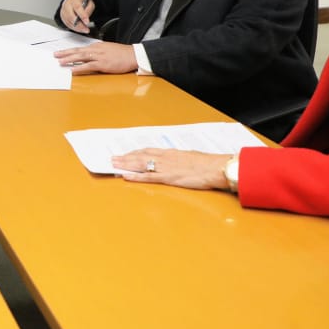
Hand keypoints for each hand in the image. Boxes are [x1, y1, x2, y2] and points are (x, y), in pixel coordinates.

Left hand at [54, 41, 136, 73]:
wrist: (133, 55)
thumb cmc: (122, 53)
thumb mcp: (108, 49)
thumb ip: (98, 52)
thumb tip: (90, 56)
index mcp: (97, 46)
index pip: (80, 48)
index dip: (70, 51)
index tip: (61, 52)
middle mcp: (96, 50)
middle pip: (77, 51)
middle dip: (65, 53)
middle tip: (55, 55)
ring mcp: (99, 56)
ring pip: (80, 57)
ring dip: (69, 59)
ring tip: (60, 62)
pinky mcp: (103, 64)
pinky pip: (88, 66)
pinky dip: (79, 68)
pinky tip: (72, 70)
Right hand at [60, 0, 94, 32]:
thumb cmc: (81, 1)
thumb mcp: (88, 2)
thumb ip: (89, 8)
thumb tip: (87, 17)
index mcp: (74, 0)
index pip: (77, 8)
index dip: (82, 15)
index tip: (87, 22)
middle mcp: (67, 6)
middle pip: (71, 16)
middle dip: (79, 24)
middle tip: (86, 29)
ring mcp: (64, 12)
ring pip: (69, 22)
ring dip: (78, 28)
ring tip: (85, 30)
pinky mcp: (63, 17)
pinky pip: (68, 24)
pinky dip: (75, 28)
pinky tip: (80, 29)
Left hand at [111, 148, 231, 189]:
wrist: (215, 168)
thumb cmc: (207, 163)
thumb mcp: (191, 157)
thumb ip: (180, 159)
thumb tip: (177, 160)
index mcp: (171, 152)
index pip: (148, 150)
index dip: (135, 152)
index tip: (126, 153)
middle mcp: (165, 158)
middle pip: (140, 156)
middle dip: (126, 157)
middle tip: (113, 158)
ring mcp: (165, 167)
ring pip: (140, 164)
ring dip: (126, 164)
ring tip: (114, 164)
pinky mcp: (168, 178)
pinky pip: (147, 177)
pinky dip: (135, 176)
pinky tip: (126, 176)